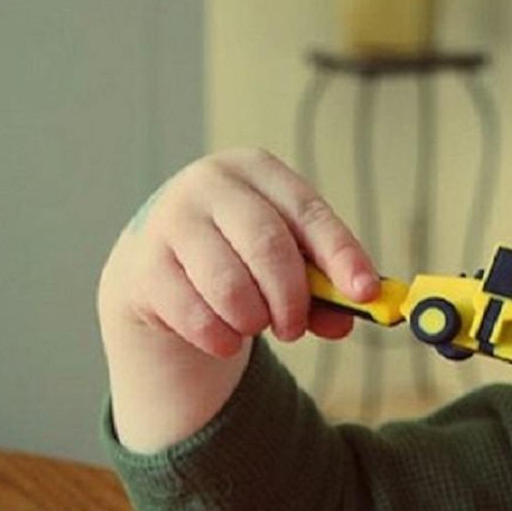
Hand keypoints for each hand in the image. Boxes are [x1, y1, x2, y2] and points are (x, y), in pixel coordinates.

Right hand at [98, 148, 379, 357]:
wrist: (156, 268)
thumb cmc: (234, 256)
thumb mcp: (281, 262)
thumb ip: (319, 290)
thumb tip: (347, 319)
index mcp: (256, 170)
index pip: (307, 211)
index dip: (340, 254)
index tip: (365, 292)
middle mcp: (210, 184)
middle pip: (267, 245)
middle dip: (291, 299)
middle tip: (293, 328)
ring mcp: (171, 222)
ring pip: (229, 285)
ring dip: (253, 320)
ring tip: (254, 327)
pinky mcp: (146, 266)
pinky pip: (196, 314)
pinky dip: (220, 338)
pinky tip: (225, 340)